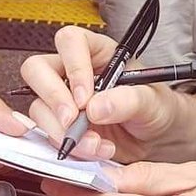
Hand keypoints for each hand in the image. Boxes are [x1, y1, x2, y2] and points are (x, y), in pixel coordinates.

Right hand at [20, 26, 182, 162]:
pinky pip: (44, 134)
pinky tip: (88, 153)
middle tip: (72, 121)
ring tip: (95, 145)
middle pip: (38, 69)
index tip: (85, 97)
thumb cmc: (157, 109)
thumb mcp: (152, 101)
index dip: (73, 67)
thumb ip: (128, 100)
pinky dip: (62, 147)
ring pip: (39, 106)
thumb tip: (97, 106)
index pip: (70, 42)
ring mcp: (64, 101)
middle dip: (52, 97)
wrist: (158, 141)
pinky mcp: (59, 128)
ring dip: (62, 131)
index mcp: (98, 52)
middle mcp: (74, 73)